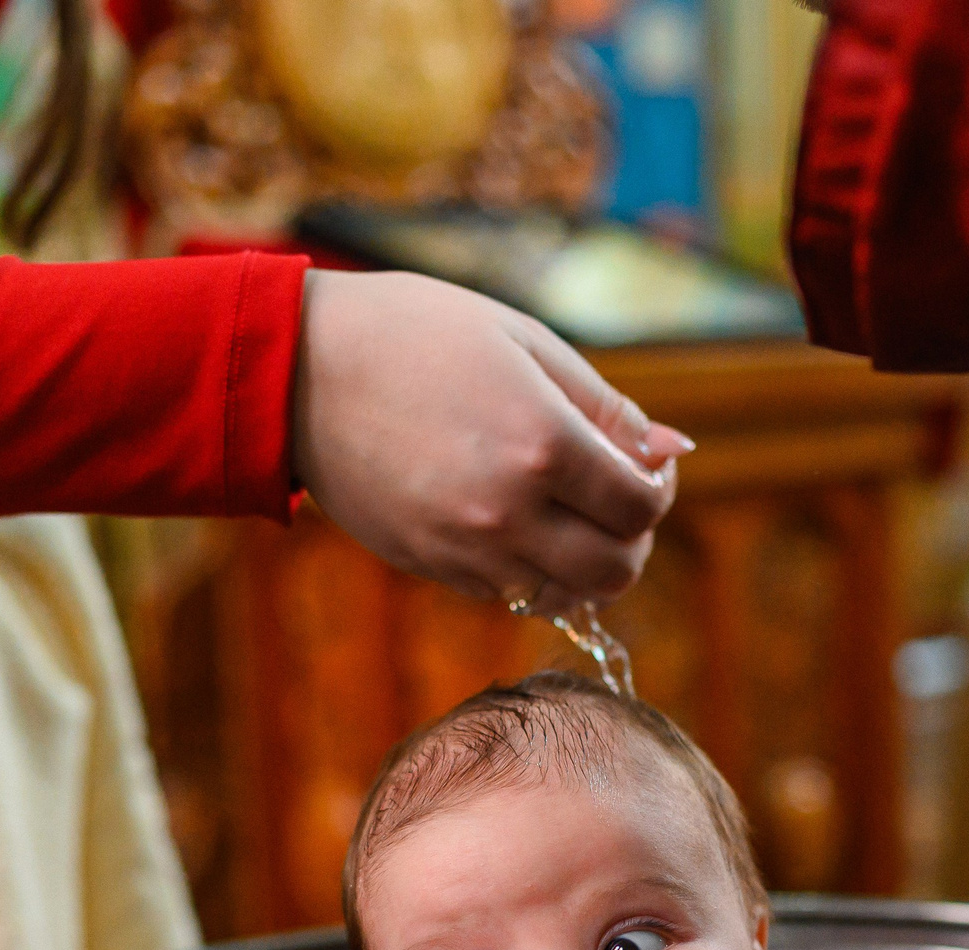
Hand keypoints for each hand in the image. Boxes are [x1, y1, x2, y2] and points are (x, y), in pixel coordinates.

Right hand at [290, 270, 691, 614]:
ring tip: (567, 513)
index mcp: (543, 442)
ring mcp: (466, 548)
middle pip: (615, 571)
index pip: (642, 507)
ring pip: (565, 596)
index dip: (658, 488)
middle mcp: (509, 509)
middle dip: (631, 539)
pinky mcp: (431, 566)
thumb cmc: (415, 334)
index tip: (643, 462)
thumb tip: (671, 450)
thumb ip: (605, 407)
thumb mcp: (524, 344)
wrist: (298, 370)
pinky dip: (530, 569)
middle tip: (615, 498)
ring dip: (584, 563)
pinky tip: (513, 519)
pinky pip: (509, 593)